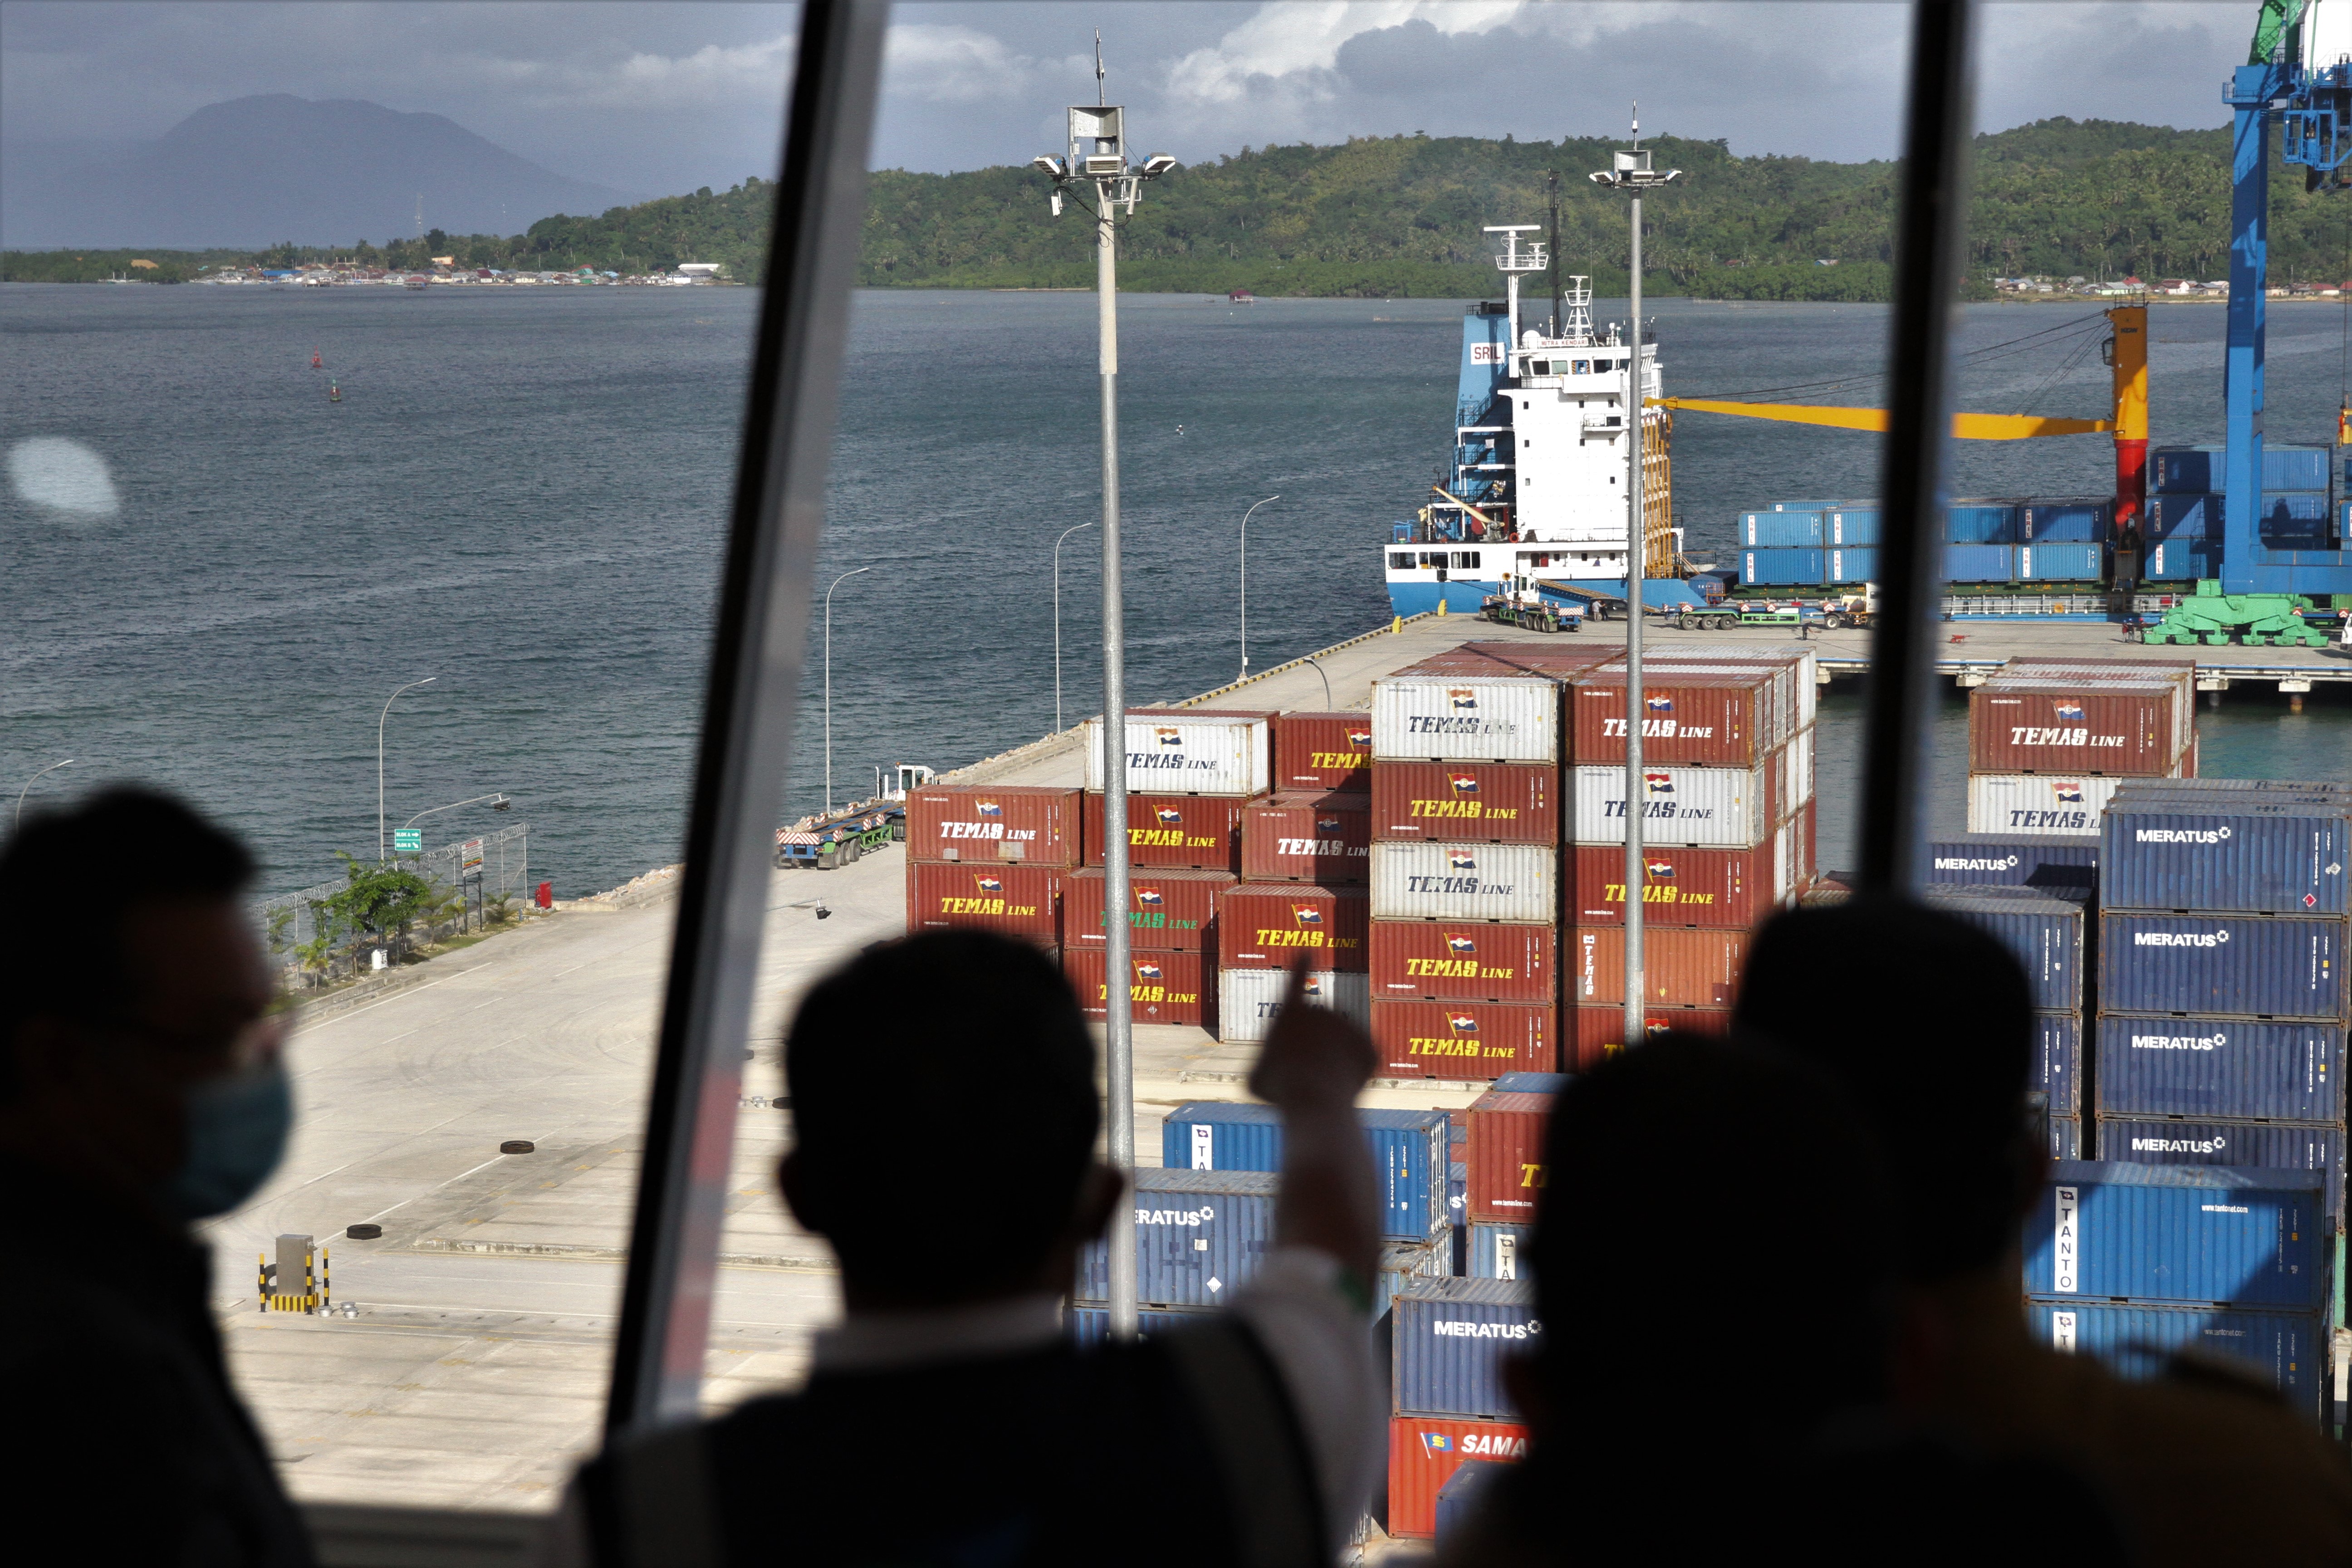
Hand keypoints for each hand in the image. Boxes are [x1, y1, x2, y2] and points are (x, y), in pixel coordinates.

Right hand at [1248, 957, 1375, 1114]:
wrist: (1316, 1100)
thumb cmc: (1281, 1090)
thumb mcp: (1259, 1080)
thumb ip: (1270, 1068)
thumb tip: (1278, 1073)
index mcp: (1291, 1013)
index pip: (1295, 983)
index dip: (1300, 968)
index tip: (1306, 952)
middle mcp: (1322, 1011)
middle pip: (1318, 1029)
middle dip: (1314, 1047)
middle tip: (1305, 1075)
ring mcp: (1349, 1027)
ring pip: (1340, 1046)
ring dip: (1332, 1064)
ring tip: (1322, 1086)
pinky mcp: (1370, 1047)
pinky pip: (1360, 1061)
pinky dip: (1352, 1076)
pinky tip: (1342, 1088)